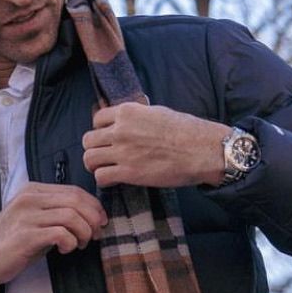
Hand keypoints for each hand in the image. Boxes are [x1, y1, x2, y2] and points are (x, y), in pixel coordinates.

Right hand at [0, 183, 106, 292]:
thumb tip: (90, 216)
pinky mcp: (25, 235)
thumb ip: (55, 212)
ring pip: (72, 216)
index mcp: (32, 190)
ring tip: (80, 244)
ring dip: (84, 232)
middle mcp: (29, 198)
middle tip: (95, 235)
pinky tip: (66, 249)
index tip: (100, 222)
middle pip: (76, 200)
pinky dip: (70, 242)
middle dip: (93, 219)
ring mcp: (26, 216)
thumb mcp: (33, 220)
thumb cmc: (11, 242)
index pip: (74, 190)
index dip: (93, 206)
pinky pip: (60, 233)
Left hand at [81, 103, 229, 188]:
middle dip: (94, 148)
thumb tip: (124, 120)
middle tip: (104, 155)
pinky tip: (112, 180)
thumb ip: (136, 116)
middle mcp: (121, 130)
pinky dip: (103, 180)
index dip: (100, 130)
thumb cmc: (186, 131)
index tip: (107, 138)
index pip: (96, 119)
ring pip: (89, 158)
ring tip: (105, 168)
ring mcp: (123, 152)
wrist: (203, 150)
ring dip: (95, 165)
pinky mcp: (129, 172)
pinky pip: (100, 176)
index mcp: (127, 112)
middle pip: (88, 140)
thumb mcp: (157, 112)